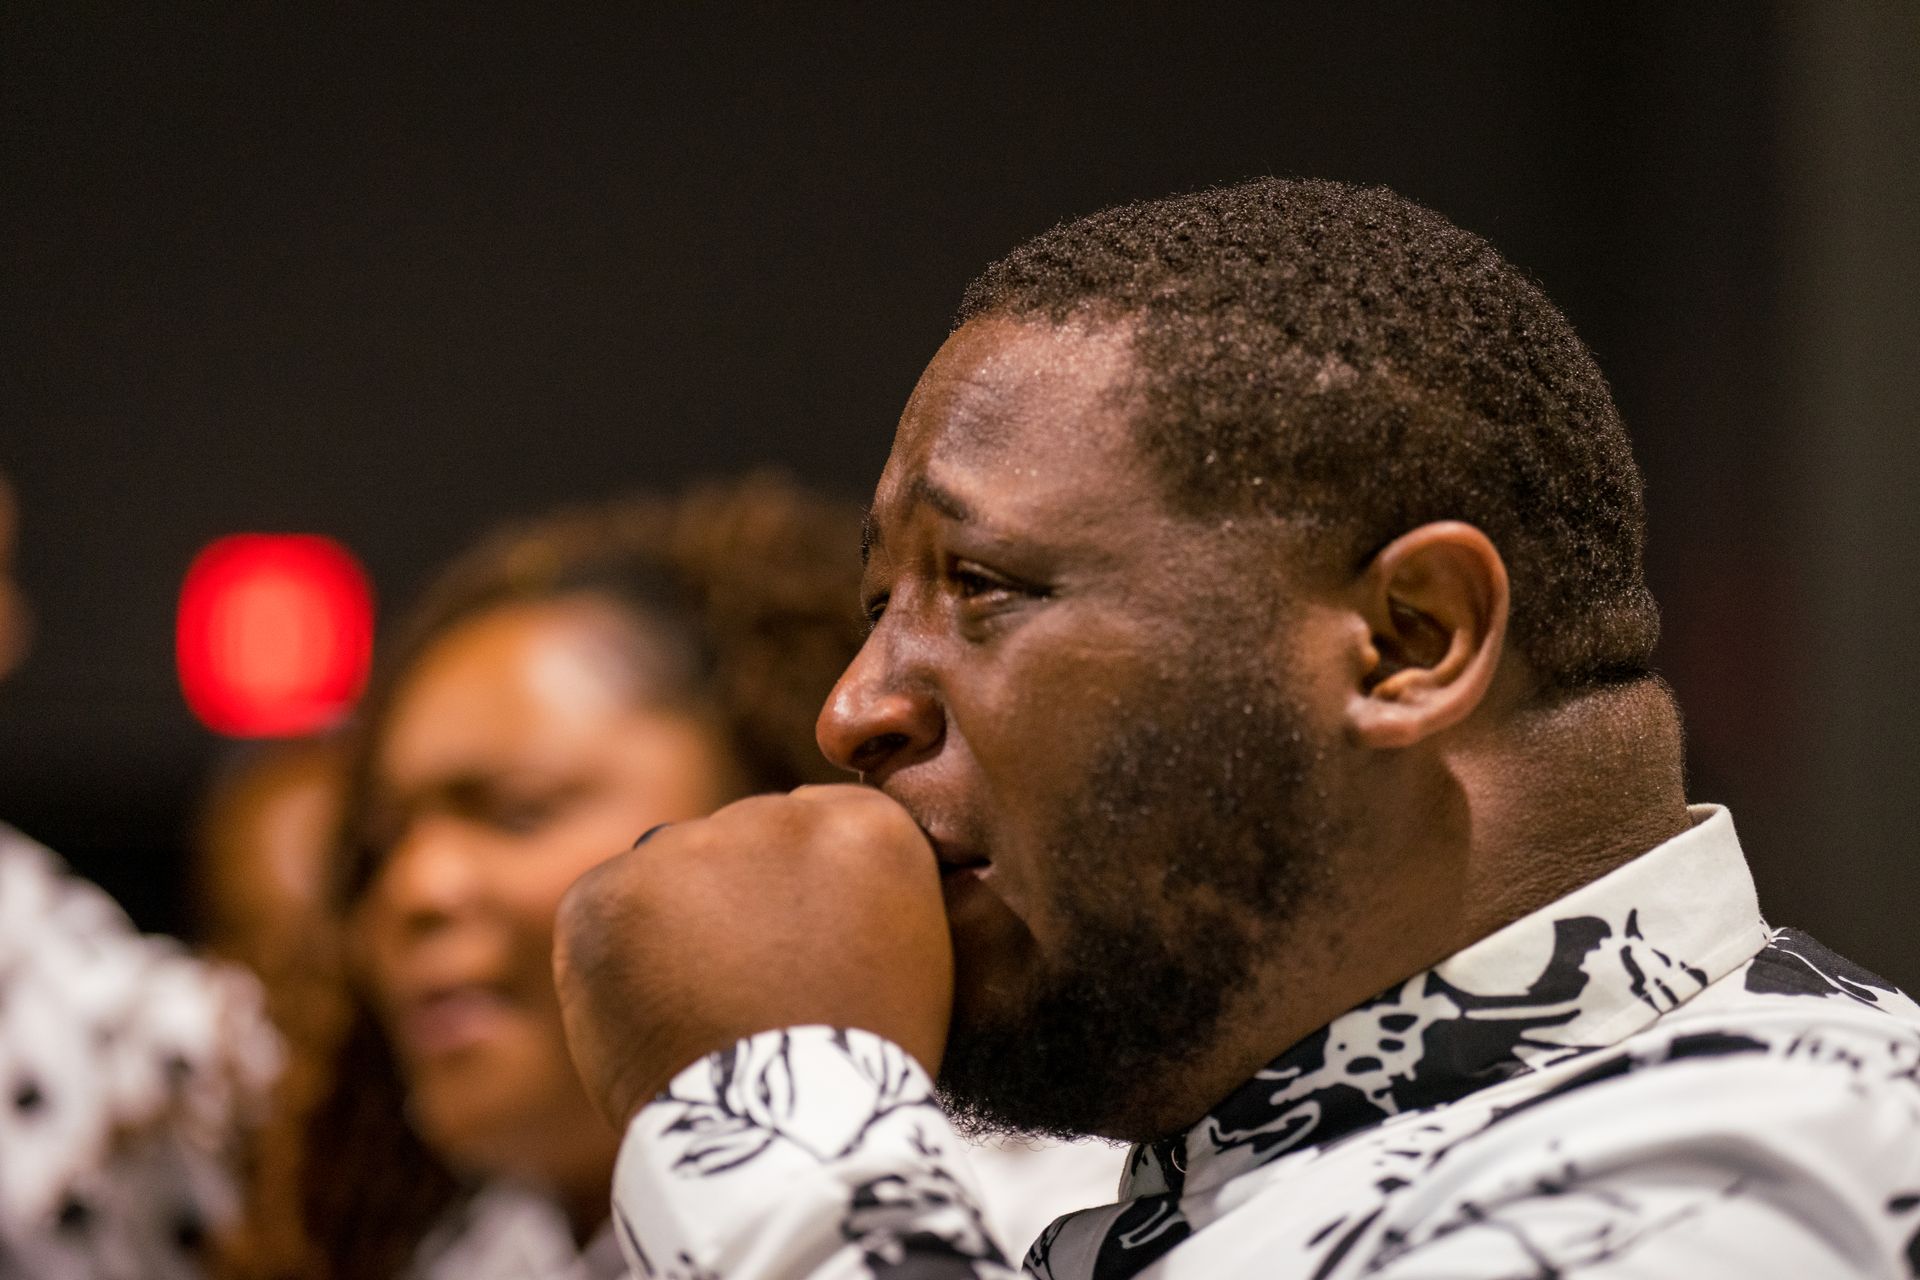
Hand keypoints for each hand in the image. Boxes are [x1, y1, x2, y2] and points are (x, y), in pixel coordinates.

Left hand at [554, 784, 952, 1127]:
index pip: (819, 826)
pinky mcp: (610, 891)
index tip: (801, 952)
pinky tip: (650, 1012)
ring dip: (676, 923)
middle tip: (744, 990)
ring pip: (671, 869)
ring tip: (698, 1011)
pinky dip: (614, 956)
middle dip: (736, 901)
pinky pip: (606, 907)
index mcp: (866, 828)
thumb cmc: (856, 1070)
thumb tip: (810, 881)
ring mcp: (688, 847)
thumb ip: (860, 894)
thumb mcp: (903, 960)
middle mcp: (779, 815)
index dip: (802, 896)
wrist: (788, 1141)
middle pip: (741, 840)